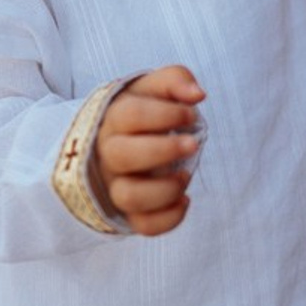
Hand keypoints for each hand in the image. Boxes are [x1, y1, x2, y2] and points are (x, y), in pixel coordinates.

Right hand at [93, 65, 205, 236]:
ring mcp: (116, 185)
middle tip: (194, 143)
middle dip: (164, 150)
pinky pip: (143, 225)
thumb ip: (175, 80)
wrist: (118, 140)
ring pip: (128, 196)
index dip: (166, 114)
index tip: (191, 114)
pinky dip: (168, 218)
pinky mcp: (129, 212)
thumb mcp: (154, 88)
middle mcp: (109, 153)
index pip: (131, 115)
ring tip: (185, 174)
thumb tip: (197, 94)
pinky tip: (184, 199)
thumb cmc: (143, 111)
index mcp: (113, 118)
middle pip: (123, 155)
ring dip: (164, 189)